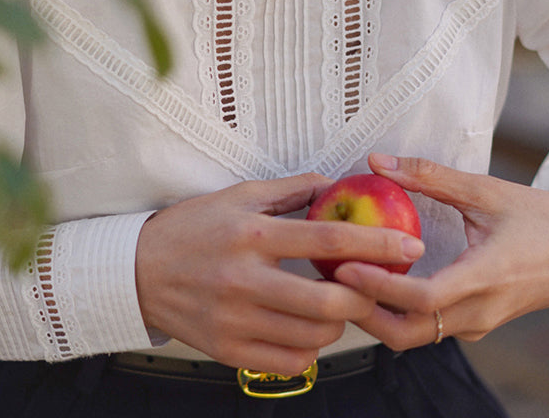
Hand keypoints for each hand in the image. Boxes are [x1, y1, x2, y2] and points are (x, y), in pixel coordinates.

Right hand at [135, 173, 424, 374]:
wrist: (137, 271)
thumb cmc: (192, 227)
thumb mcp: (237, 195)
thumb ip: (289, 190)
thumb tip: (333, 184)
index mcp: (252, 234)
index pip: (328, 238)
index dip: (377, 242)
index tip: (410, 245)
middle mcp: (245, 279)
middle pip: (330, 303)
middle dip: (365, 297)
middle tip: (372, 286)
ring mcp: (236, 320)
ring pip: (314, 338)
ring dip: (337, 324)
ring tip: (333, 305)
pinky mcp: (228, 351)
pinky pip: (289, 363)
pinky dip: (309, 349)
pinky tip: (304, 329)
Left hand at [334, 154, 548, 350]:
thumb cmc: (543, 219)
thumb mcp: (485, 191)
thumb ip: (430, 176)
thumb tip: (379, 161)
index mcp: (485, 278)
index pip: (421, 300)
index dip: (377, 287)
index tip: (343, 267)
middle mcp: (479, 311)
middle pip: (408, 332)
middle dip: (364, 312)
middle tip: (330, 280)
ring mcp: (479, 322)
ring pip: (416, 335)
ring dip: (377, 314)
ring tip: (345, 280)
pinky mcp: (477, 322)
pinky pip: (430, 327)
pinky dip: (397, 312)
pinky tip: (377, 282)